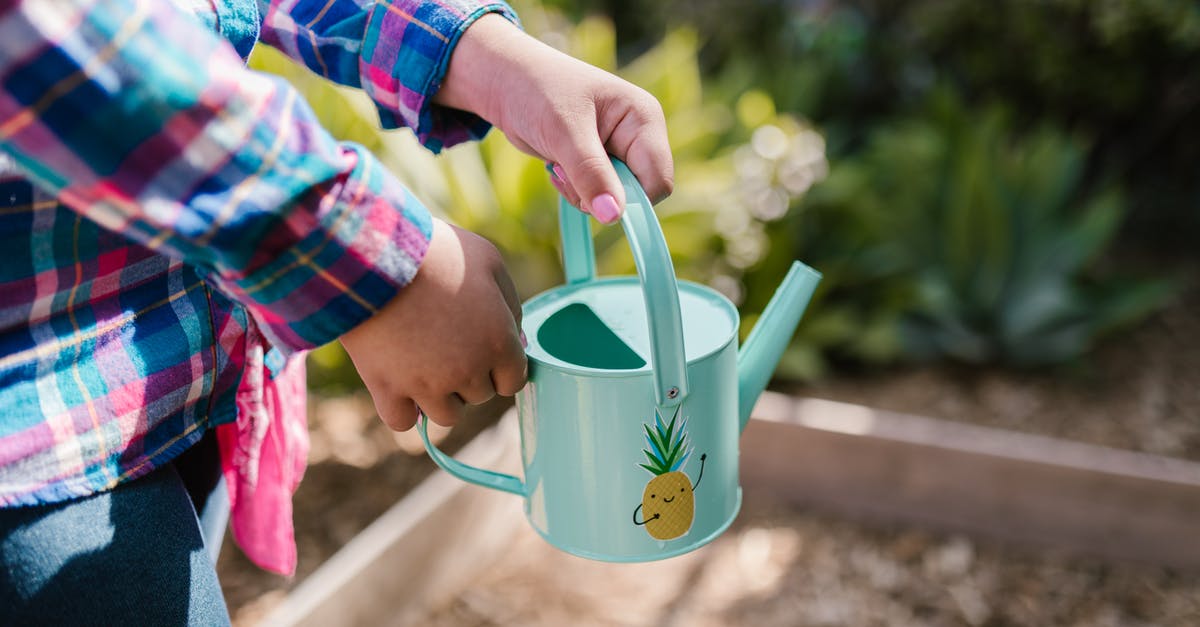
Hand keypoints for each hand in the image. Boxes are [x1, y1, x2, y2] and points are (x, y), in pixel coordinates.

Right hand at [339, 219, 526, 429]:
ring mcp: (428, 385)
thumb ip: (509, 303)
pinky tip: (399, 384)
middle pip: (479, 396)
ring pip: (447, 415)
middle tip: (448, 342)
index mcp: (499, 343)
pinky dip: (403, 409)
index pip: (513, 382)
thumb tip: (515, 335)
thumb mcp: (488, 262)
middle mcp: (469, 371)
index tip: (483, 350)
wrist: (374, 255)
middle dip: (469, 374)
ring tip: (423, 362)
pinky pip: (403, 422)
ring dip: (440, 395)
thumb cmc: (435, 251)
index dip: (500, 366)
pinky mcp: (387, 389)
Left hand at [436, 14, 673, 222]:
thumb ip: (590, 174)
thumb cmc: (537, 91)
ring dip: (582, 193)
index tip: (593, 199)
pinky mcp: (599, 163)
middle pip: (637, 193)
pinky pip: (597, 195)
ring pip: (614, 199)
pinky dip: (575, 190)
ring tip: (559, 165)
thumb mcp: (564, 132)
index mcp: (644, 119)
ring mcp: (619, 151)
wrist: (506, 82)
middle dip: (599, 193)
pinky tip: (557, 167)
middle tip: (566, 172)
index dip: (631, 199)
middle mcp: (638, 136)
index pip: (657, 179)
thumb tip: (613, 217)